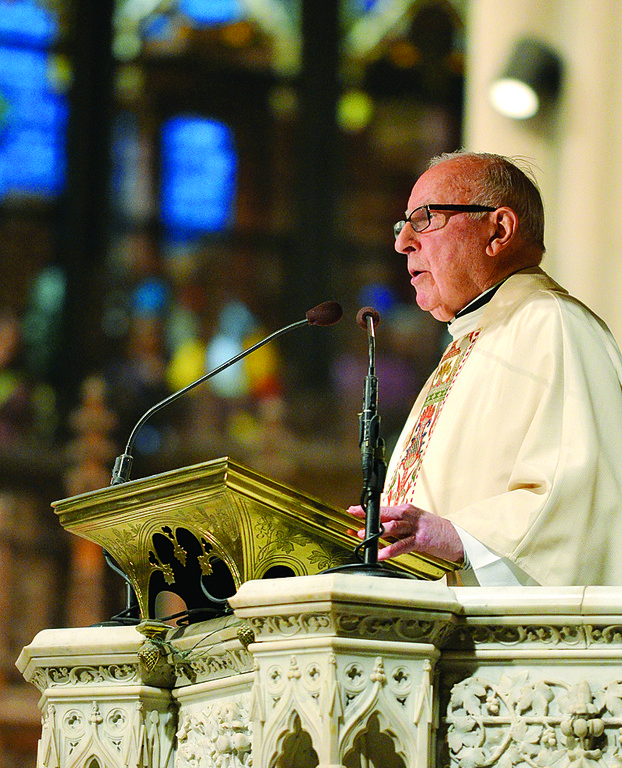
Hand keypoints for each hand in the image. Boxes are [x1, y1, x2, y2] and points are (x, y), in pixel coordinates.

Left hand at [346, 503, 463, 562]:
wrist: (458, 537)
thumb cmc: (437, 531)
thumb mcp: (416, 522)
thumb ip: (400, 524)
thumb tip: (380, 529)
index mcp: (408, 510)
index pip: (385, 508)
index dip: (368, 508)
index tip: (354, 509)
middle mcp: (411, 516)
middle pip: (386, 514)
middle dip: (369, 515)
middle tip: (354, 517)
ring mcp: (416, 527)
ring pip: (393, 527)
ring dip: (377, 531)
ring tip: (364, 535)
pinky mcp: (422, 540)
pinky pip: (403, 545)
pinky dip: (391, 550)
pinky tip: (381, 554)